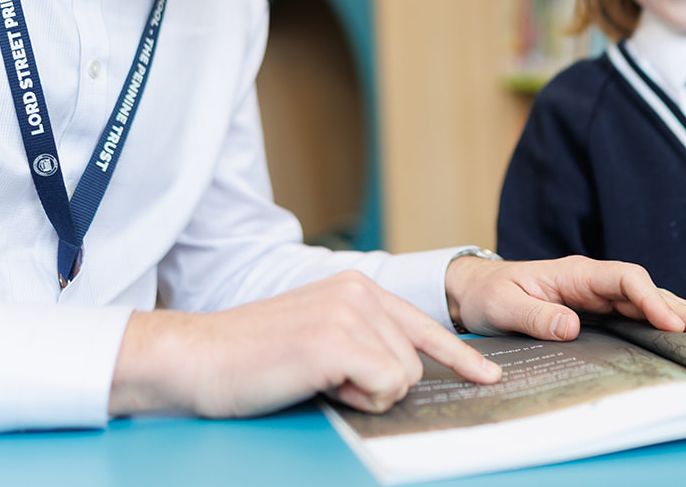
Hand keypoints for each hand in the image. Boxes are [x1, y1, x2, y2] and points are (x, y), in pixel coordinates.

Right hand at [109, 271, 501, 418]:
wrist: (197, 358)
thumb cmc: (251, 358)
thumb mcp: (317, 335)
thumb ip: (361, 339)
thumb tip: (405, 370)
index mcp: (355, 286)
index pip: (422, 325)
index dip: (458, 356)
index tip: (488, 376)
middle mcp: (358, 290)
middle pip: (415, 362)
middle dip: (377, 386)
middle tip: (324, 378)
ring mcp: (349, 312)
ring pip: (402, 378)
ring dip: (364, 393)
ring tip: (316, 378)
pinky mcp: (338, 340)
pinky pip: (383, 387)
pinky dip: (355, 398)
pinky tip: (317, 382)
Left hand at [445, 254, 685, 340]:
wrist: (476, 290)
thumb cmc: (489, 294)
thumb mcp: (504, 305)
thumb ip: (535, 314)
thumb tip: (571, 325)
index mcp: (576, 272)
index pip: (625, 279)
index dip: (651, 299)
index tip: (671, 323)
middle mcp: (593, 281)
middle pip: (648, 290)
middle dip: (685, 307)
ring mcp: (599, 296)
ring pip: (649, 303)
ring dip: (684, 315)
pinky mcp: (598, 312)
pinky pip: (637, 316)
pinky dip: (665, 323)